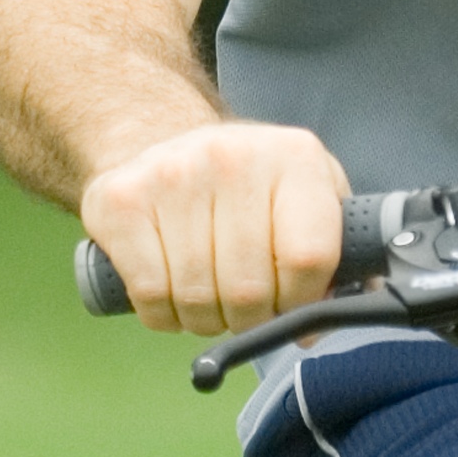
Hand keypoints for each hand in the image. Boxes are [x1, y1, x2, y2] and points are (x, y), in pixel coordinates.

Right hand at [77, 120, 352, 335]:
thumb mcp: (306, 196)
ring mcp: (172, 175)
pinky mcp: (121, 201)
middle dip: (249, 320)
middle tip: (244, 308)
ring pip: (197, 300)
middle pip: (250, 290)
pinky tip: (171, 291)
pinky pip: (151, 296)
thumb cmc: (247, 187)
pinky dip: (163, 316)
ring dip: (205, 319)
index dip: (302, 303)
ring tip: (207, 295)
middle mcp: (234, 157)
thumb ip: (336, 253)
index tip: (291, 306)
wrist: (158, 136)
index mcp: (295, 158)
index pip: (310, 258)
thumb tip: (333, 318)